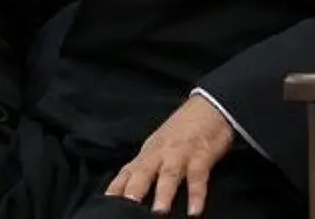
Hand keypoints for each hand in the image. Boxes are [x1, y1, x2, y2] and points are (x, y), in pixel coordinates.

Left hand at [105, 93, 234, 215]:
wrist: (209, 105)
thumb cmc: (183, 130)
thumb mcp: (159, 146)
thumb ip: (147, 168)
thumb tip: (133, 192)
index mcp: (148, 153)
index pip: (127, 173)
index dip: (115, 188)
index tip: (105, 204)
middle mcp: (160, 154)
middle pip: (143, 173)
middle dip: (132, 191)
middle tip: (124, 210)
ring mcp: (180, 154)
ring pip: (169, 175)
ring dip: (163, 194)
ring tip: (158, 213)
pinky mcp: (201, 156)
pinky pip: (198, 177)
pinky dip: (196, 195)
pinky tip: (194, 211)